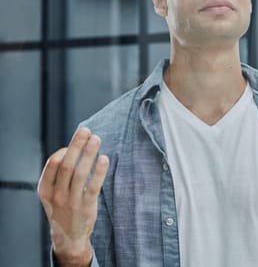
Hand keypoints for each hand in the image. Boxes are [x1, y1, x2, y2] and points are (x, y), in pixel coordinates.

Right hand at [37, 127, 108, 265]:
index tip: (76, 142)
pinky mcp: (86, 207)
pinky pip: (93, 186)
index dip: (65, 150)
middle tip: (86, 130)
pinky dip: (99, 171)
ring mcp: (71, 201)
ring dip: (88, 154)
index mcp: (45, 189)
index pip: (53, 163)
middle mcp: (56, 195)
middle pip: (66, 164)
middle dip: (76, 145)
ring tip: (96, 139)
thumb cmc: (63, 207)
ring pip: (80, 173)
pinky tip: (104, 158)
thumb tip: (73, 146)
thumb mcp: (53, 192)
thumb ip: (59, 173)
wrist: (69, 237)